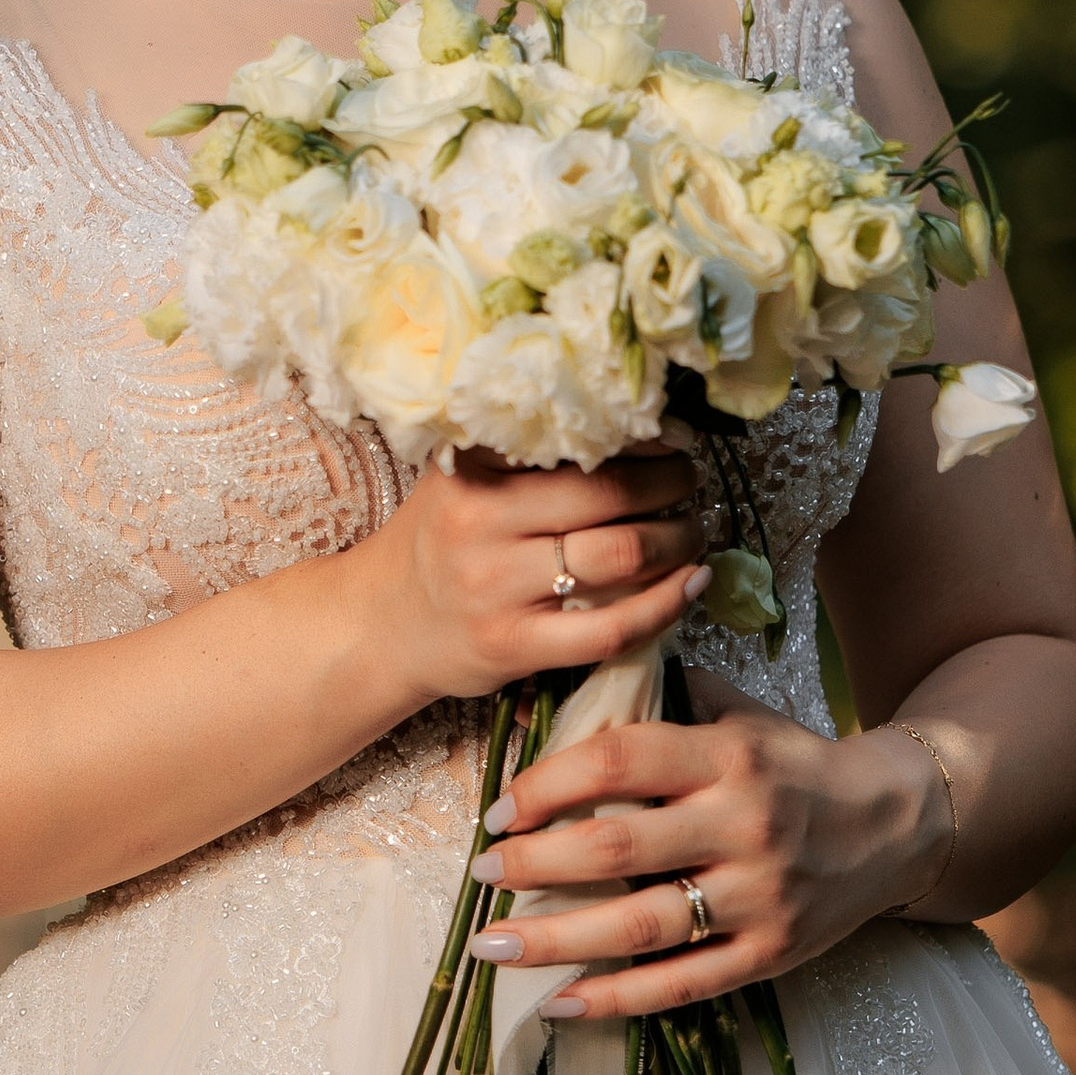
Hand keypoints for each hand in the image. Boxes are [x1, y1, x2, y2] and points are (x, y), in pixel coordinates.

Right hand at [364, 446, 710, 711]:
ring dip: (679, 539)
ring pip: (621, 555)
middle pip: (610, 492)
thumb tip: (640, 430)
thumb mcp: (465, 478)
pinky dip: (667, 604)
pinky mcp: (513, 644)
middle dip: (672, 484)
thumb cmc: (442, 540)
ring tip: (691, 531)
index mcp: (474, 466)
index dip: (642, 436)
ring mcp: (496, 587)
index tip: (675, 437)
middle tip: (689, 483)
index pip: (577, 436)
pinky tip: (691, 584)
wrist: (384, 622)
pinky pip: (612, 628)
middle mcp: (481, 520)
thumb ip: (529, 455)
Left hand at [466, 671, 954, 1021]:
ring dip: (554, 939)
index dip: (548, 784)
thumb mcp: (741, 715)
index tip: (500, 808)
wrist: (898, 822)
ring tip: (490, 945)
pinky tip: (556, 1000)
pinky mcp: (771, 953)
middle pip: (617, 849)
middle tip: (480, 873)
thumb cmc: (794, 764)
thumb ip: (664, 700)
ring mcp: (760, 897)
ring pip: (639, 926)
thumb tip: (567, 685)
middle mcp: (744, 826)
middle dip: (533, 863)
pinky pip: (681, 983)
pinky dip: (615, 997)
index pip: (620, 761)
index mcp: (730, 757)